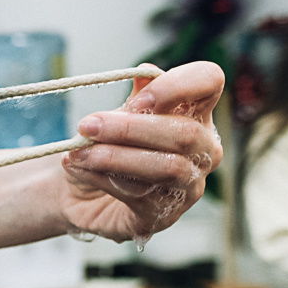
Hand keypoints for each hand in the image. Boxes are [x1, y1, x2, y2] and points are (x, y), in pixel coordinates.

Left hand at [61, 61, 223, 242]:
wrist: (82, 190)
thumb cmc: (108, 146)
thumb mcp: (117, 116)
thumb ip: (136, 98)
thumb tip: (146, 73)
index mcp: (195, 113)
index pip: (210, 82)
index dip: (179, 85)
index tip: (137, 97)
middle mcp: (203, 149)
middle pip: (184, 133)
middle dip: (130, 128)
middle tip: (87, 125)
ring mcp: (189, 185)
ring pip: (166, 167)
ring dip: (114, 156)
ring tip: (78, 152)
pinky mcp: (164, 214)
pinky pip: (141, 194)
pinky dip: (104, 179)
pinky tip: (80, 169)